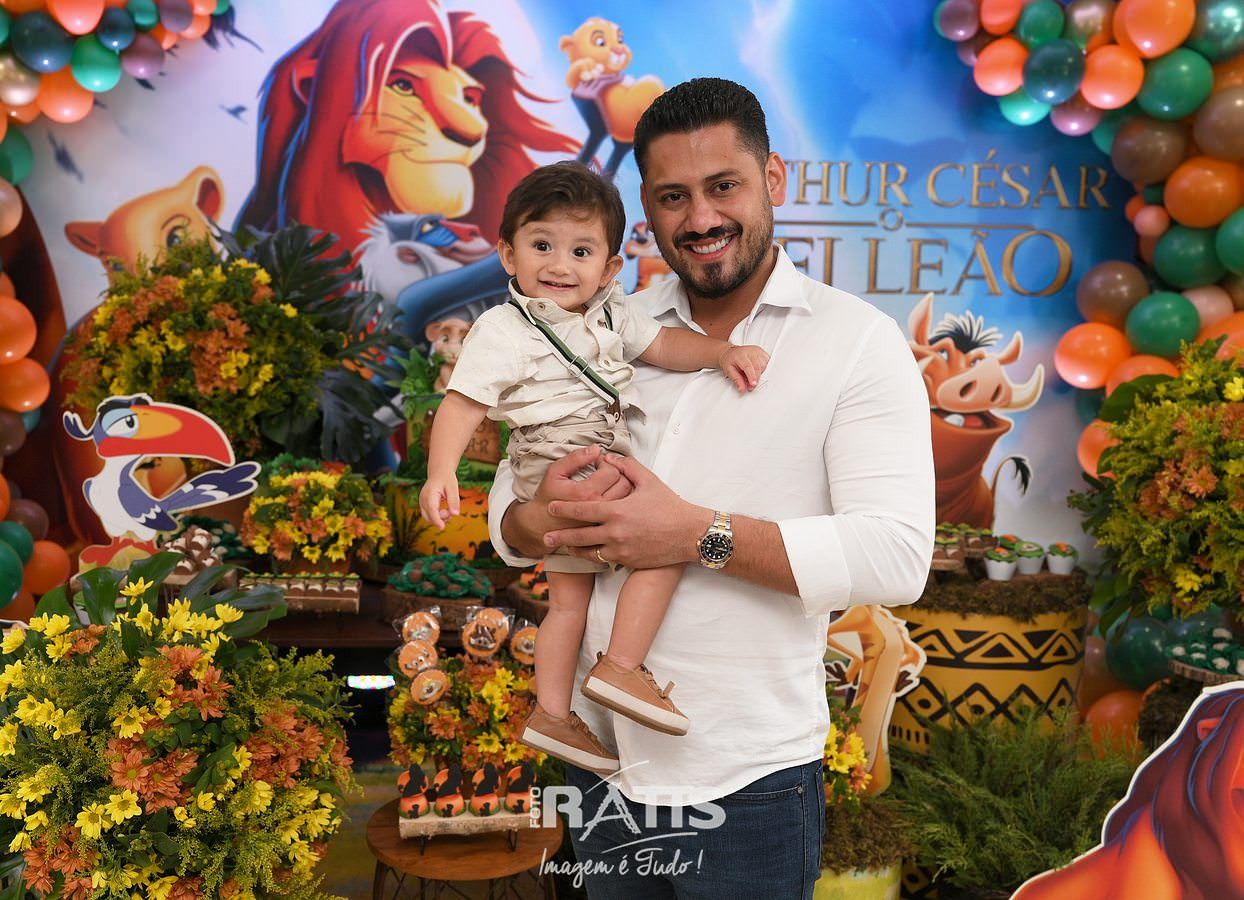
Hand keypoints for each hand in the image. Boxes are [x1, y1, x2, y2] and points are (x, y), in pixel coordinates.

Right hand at [419, 475, 458, 528]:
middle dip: (441, 519)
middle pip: (429, 516)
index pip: (432, 510)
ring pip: (428, 518)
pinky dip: (437, 516)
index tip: (442, 527)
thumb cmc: (447, 479)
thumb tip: (455, 514)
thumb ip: (454, 501)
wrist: (439, 473)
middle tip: (451, 510)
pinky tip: (444, 510)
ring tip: (448, 509)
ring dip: (439, 518)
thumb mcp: (453, 488)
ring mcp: (421, 502)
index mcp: (430, 493)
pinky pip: (429, 515)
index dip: (437, 519)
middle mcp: (423, 499)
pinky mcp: (423, 505)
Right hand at [502, 445, 633, 556]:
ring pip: (627, 497)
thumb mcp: (555, 472)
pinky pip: (623, 509)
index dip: (606, 462)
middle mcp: (598, 507)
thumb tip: (595, 449)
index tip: (598, 462)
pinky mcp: (605, 525)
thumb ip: (575, 458)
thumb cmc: (548, 498)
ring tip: (608, 482)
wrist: (543, 523)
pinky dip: (623, 499)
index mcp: (586, 492)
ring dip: (622, 485)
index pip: (612, 471)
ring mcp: (604, 518)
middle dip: (616, 472)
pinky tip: (611, 495)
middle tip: (604, 470)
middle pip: (624, 483)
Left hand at [543, 453, 710, 568]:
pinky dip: (594, 556)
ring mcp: (621, 550)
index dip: (563, 509)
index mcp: (616, 510)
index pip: (582, 509)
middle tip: (545, 537)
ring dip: (574, 549)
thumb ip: (625, 467)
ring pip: (589, 552)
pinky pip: (605, 560)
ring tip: (563, 548)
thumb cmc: (670, 505)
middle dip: (560, 536)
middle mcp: (615, 532)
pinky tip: (587, 554)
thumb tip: (606, 459)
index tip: (550, 508)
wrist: (689, 535)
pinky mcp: (628, 561)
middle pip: (579, 535)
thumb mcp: (649, 480)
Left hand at [718, 344, 769, 391]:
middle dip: (756, 378)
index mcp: (740, 355)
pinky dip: (764, 369)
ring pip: (764, 365)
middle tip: (750, 386)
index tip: (753, 385)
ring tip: (751, 376)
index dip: (752, 376)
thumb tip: (742, 389)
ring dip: (760, 374)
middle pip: (758, 366)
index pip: (748, 366)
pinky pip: (767, 362)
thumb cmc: (730, 361)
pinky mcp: (762, 352)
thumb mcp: (729, 371)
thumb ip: (736, 380)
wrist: (731, 353)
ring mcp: (757, 351)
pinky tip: (757, 371)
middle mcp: (750, 351)